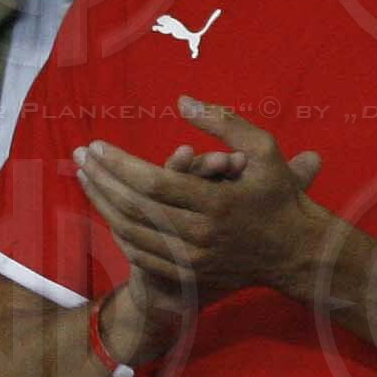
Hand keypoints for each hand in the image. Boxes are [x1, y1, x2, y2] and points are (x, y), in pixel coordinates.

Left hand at [75, 96, 326, 306]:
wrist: (297, 254)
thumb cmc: (280, 196)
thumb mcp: (264, 150)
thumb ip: (223, 122)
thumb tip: (182, 100)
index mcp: (217, 204)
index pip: (153, 183)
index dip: (119, 164)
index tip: (96, 146)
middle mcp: (200, 236)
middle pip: (134, 208)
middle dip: (101, 180)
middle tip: (79, 157)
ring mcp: (192, 261)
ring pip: (131, 233)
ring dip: (102, 204)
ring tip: (84, 178)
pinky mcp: (188, 275)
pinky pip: (141, 254)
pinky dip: (119, 231)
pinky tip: (107, 209)